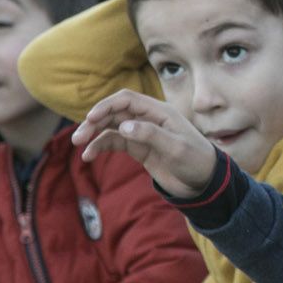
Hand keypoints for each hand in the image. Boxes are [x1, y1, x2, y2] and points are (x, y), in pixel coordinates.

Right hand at [72, 90, 216, 196]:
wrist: (204, 182)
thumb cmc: (195, 161)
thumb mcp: (176, 148)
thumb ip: (151, 135)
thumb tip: (124, 126)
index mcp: (159, 112)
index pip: (127, 100)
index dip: (106, 106)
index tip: (90, 118)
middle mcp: (149, 119)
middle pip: (115, 112)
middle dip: (95, 121)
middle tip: (79, 137)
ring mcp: (142, 133)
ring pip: (112, 127)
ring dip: (94, 133)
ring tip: (79, 145)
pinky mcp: (139, 148)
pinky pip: (115, 142)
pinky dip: (100, 146)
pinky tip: (89, 155)